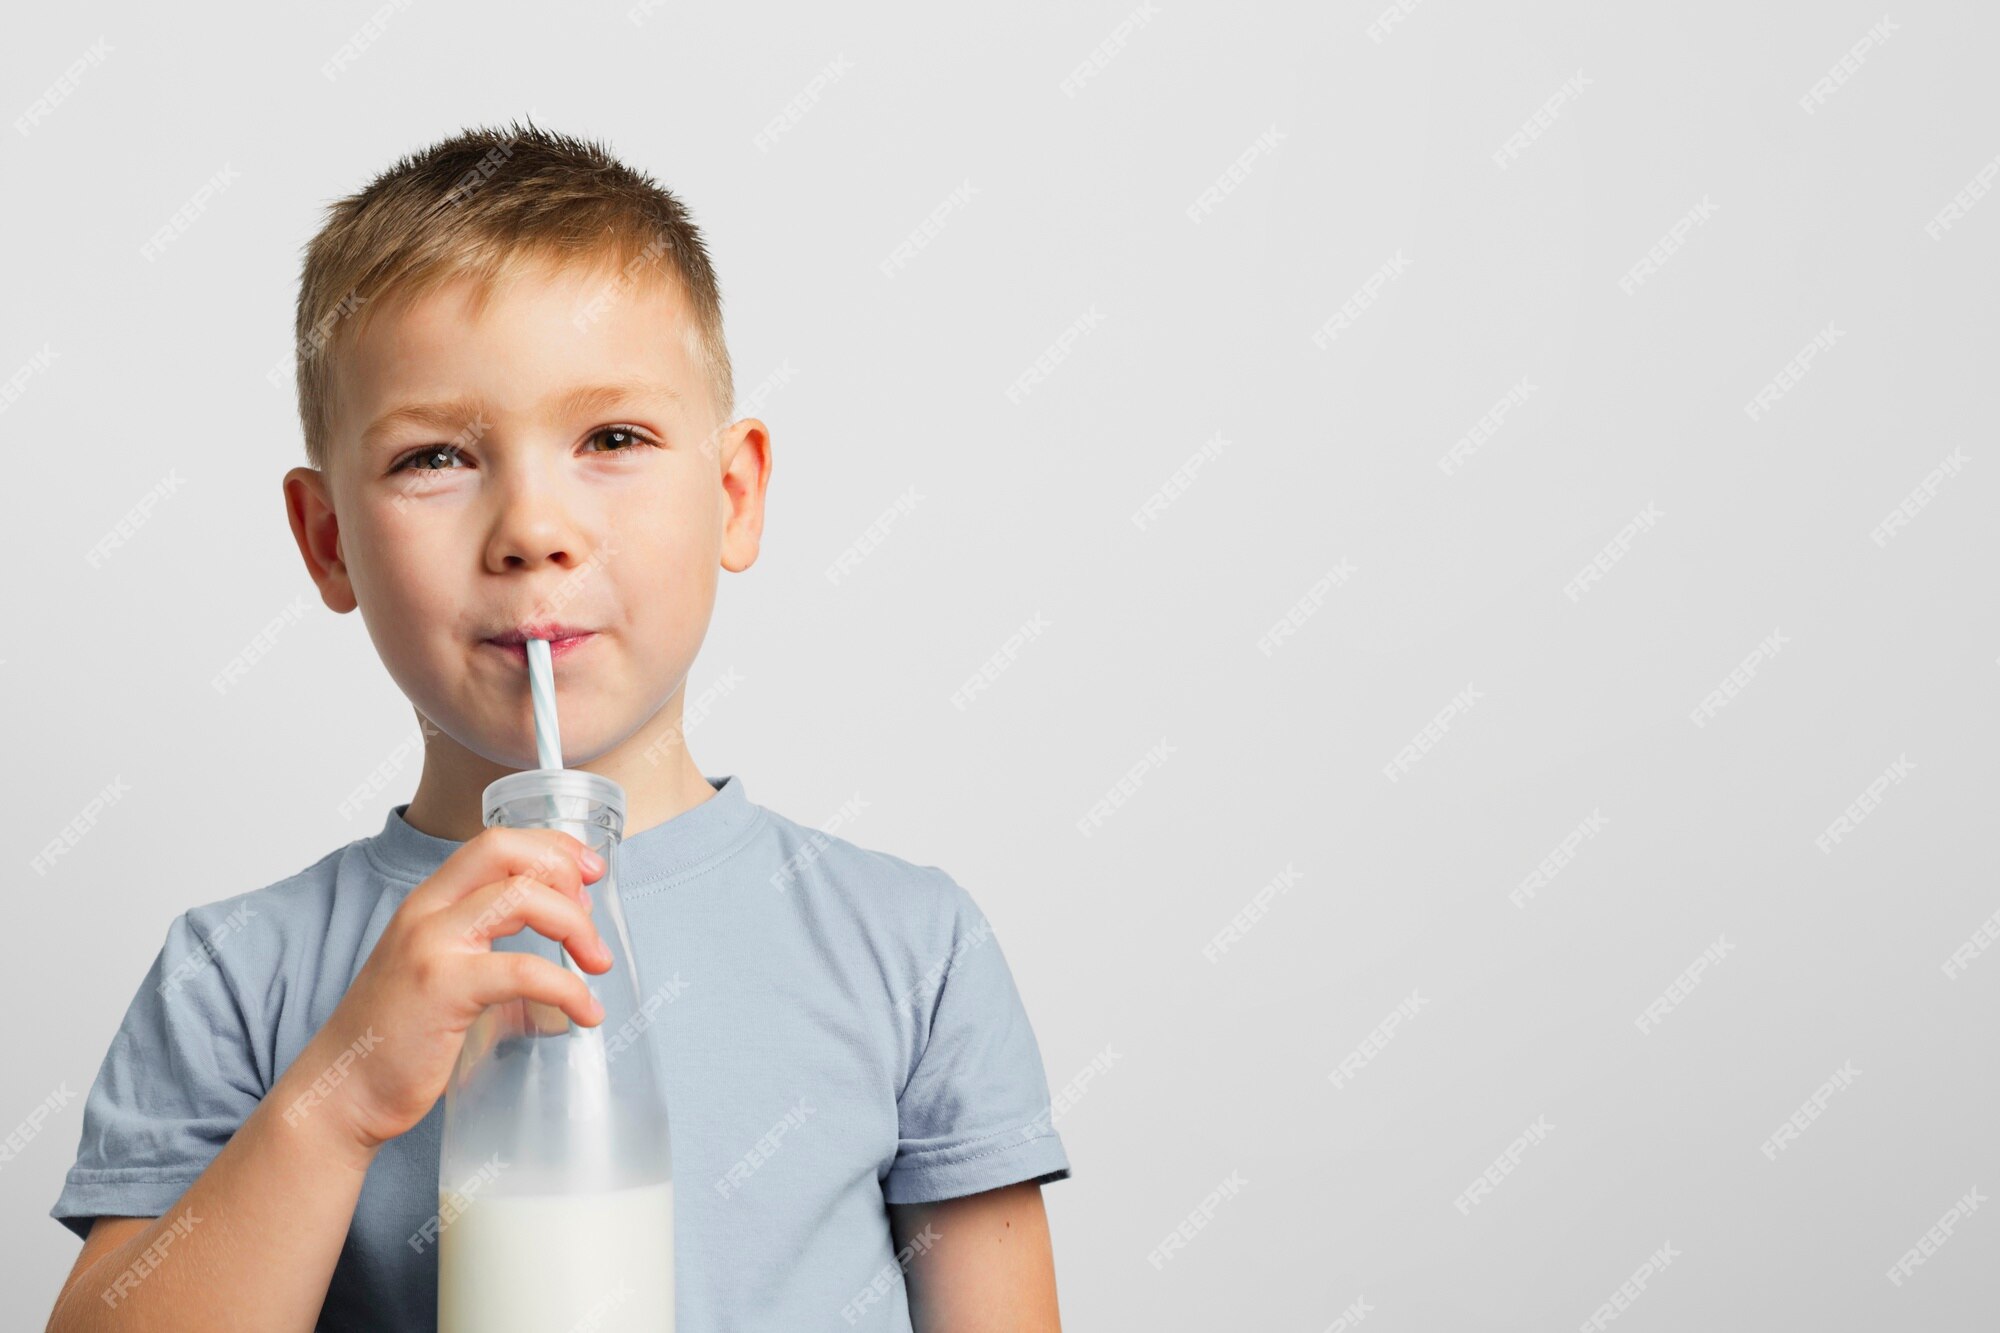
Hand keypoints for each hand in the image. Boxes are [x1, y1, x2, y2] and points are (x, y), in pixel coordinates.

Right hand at [289, 826, 614, 1154]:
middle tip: (592, 910)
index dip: (551, 847)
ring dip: (576, 925)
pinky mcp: (443, 989)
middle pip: (505, 850)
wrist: (341, 1092)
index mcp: (428, 903)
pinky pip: (525, 970)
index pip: (495, 843)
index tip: (589, 873)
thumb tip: (560, 942)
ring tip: (597, 963)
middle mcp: (426, 912)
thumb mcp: (437, 969)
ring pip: (521, 898)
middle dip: (563, 869)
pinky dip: (569, 988)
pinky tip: (586, 1013)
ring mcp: (431, 947)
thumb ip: (483, 945)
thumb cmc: (395, 1038)